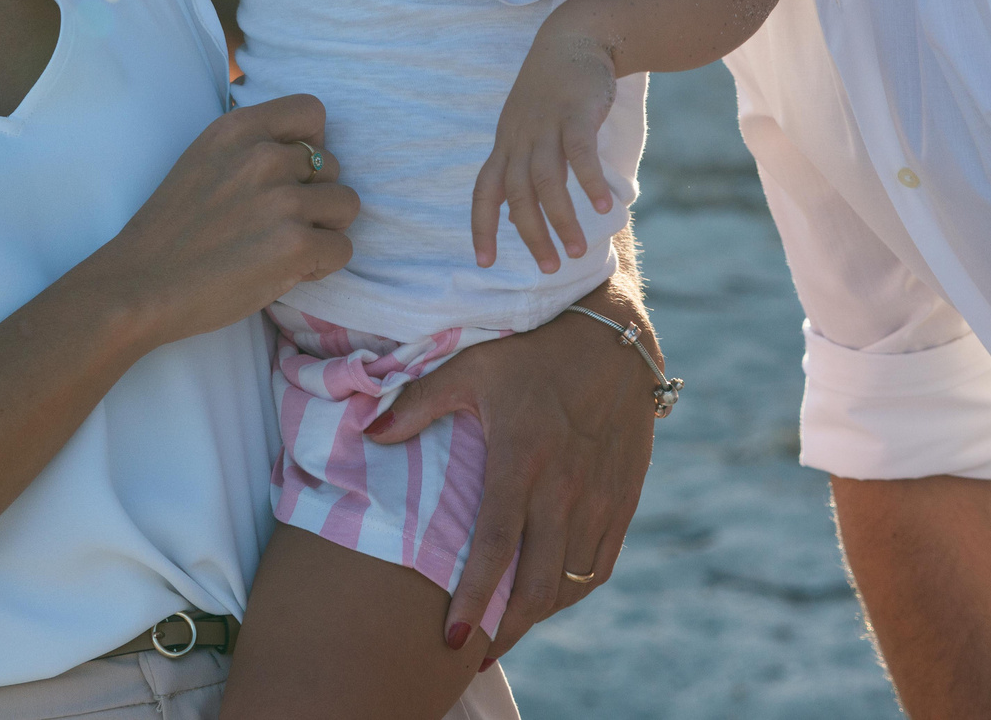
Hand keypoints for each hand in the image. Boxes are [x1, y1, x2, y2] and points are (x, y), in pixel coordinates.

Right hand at [81, 93, 356, 349]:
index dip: (312, 142)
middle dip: (314, 194)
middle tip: (277, 223)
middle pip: (333, 164)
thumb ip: (250, 146)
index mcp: (238, 128)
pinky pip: (343, 248)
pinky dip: (322, 264)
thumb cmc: (171, 230)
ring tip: (286, 246)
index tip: (291, 171)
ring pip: (346, 205)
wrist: (140, 286)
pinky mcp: (296, 245)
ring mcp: (282, 200)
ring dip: (324, 228)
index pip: (312, 111)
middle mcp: (264, 156)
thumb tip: (305, 151)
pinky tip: (287, 270)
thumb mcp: (204, 158)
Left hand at [368, 285, 658, 664]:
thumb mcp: (471, 366)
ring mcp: (600, 500)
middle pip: (537, 583)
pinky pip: (599, 568)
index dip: (475, 597)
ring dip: (536, 617)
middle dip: (504, 628)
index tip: (452, 637)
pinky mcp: (623, 502)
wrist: (614, 339)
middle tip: (471, 651)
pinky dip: (571, 593)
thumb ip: (418, 403)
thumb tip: (367, 433)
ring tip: (502, 633)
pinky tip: (546, 601)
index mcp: (522, 458)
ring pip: (569, 584)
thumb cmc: (532, 351)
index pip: (496, 544)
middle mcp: (566, 488)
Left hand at [473, 25, 619, 272]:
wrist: (573, 37)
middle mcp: (520, 137)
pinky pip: (579, 153)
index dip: (481, 226)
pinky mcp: (575, 111)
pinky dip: (589, 182)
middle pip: (516, 193)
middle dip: (531, 234)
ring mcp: (545, 124)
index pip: (484, 191)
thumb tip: (514, 215)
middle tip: (550, 267)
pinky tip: (603, 208)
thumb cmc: (552, 91)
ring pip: (546, 179)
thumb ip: (520, 169)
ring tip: (578, 250)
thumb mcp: (527, 130)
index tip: (483, 263)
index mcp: (506, 145)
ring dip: (561, 218)